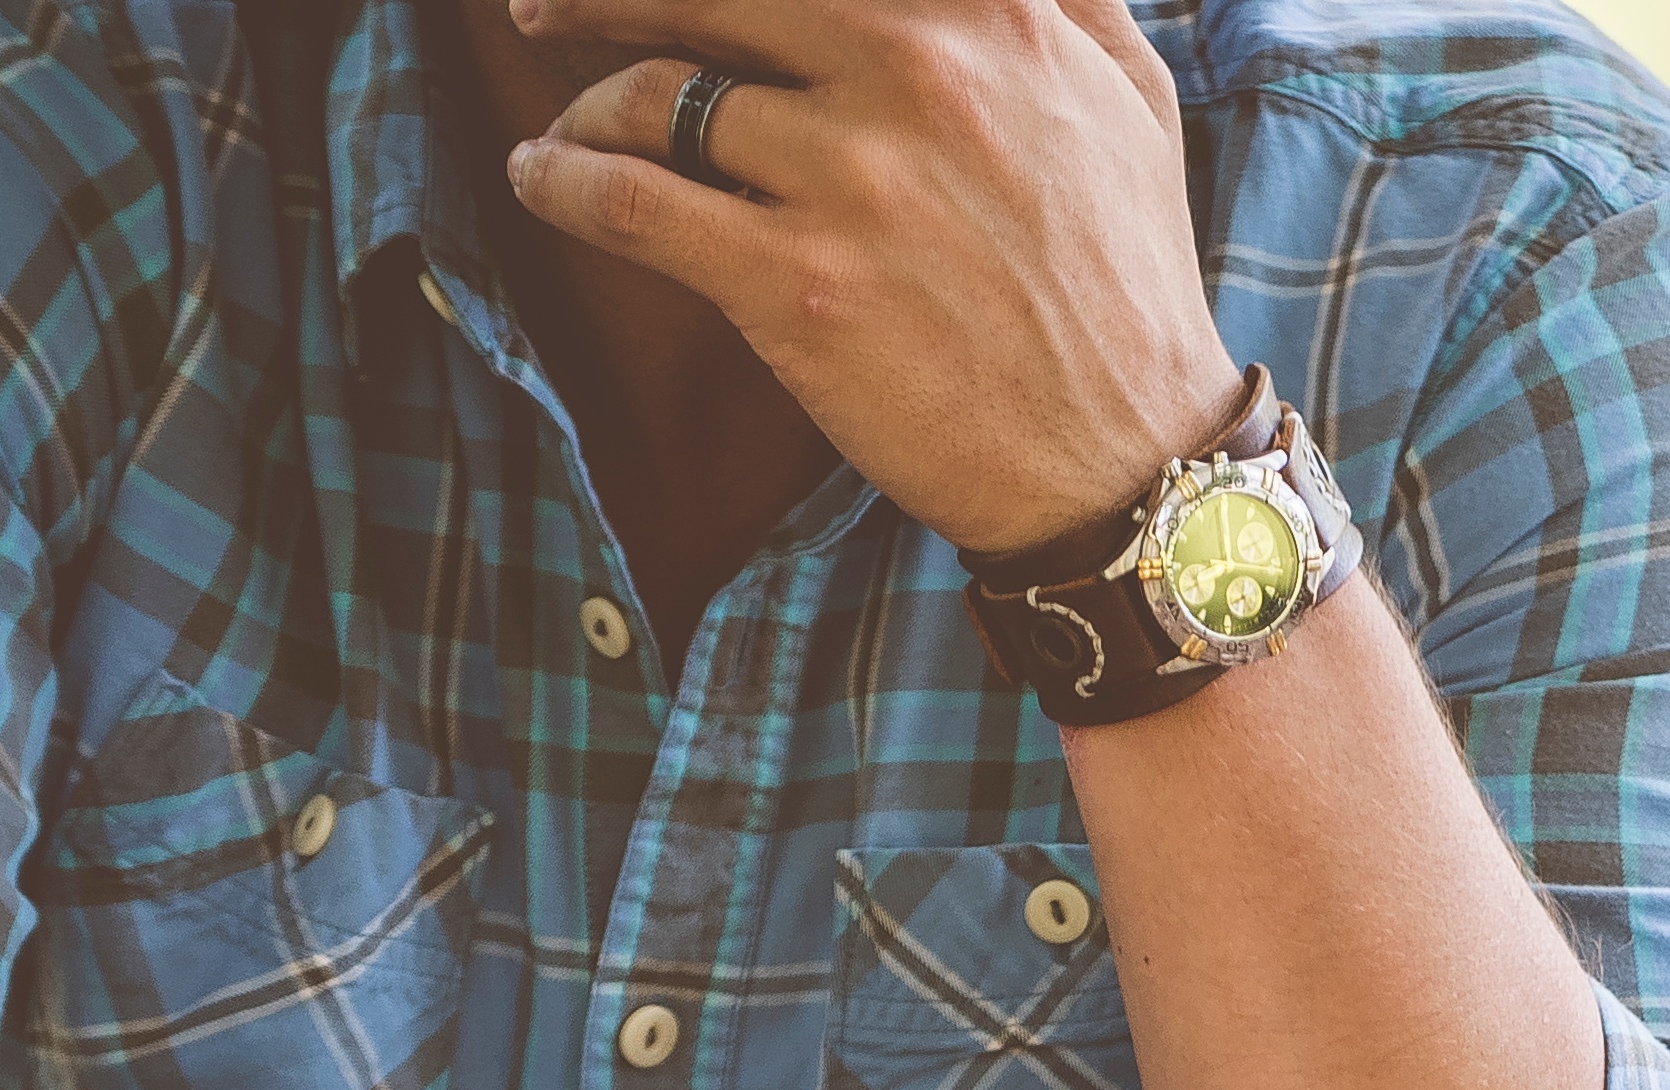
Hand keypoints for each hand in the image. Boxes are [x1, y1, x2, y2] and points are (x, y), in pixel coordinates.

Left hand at [505, 0, 1248, 552]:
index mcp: (990, 17)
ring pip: (654, 97)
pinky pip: (634, 203)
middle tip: (548, 11)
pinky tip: (542, 180)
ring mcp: (853, 178)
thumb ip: (1062, 0)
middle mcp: (918, 73)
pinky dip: (565, 183)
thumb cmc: (1127, 282)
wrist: (1127, 463)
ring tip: (571, 131)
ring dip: (587, 109)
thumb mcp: (1128, 100)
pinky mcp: (799, 285)